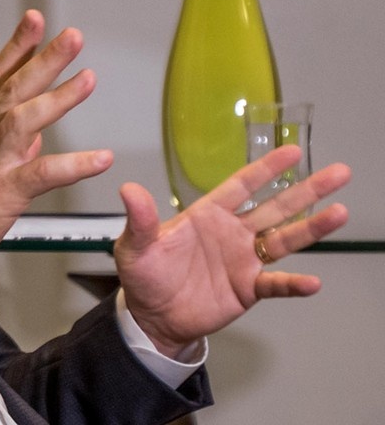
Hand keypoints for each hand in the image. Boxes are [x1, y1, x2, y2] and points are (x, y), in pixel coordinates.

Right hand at [0, 10, 113, 287]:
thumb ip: (7, 141)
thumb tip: (36, 130)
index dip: (17, 46)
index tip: (35, 19)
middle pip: (14, 89)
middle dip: (43, 59)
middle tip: (72, 36)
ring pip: (23, 122)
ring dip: (57, 98)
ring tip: (88, 79)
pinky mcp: (3, 192)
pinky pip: (40, 175)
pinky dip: (71, 165)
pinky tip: (99, 158)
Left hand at [114, 144, 350, 357]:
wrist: (152, 316)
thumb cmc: (144, 275)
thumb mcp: (135, 246)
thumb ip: (140, 219)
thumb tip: (128, 189)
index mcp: (207, 215)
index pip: (241, 186)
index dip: (266, 169)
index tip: (292, 150)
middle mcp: (232, 233)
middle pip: (275, 207)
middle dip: (307, 190)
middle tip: (339, 172)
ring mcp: (243, 260)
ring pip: (284, 239)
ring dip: (312, 228)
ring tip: (340, 212)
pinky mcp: (248, 289)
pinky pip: (275, 284)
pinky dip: (293, 284)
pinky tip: (312, 282)